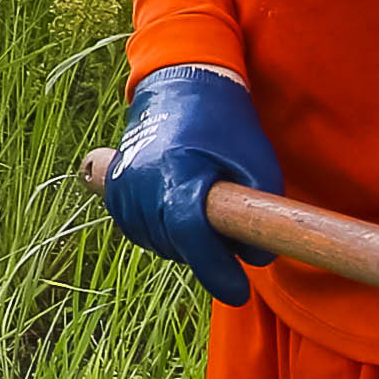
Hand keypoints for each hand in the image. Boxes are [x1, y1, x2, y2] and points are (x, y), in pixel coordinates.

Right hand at [102, 64, 281, 304]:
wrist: (179, 86)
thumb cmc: (224, 124)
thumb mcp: (258, 161)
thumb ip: (263, 213)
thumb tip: (256, 258)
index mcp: (178, 171)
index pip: (191, 235)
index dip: (216, 269)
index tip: (240, 292)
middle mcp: (142, 181)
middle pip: (176, 244)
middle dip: (209, 255)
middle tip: (235, 241)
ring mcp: (122, 186)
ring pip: (157, 242)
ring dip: (185, 245)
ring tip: (208, 218)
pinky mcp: (114, 190)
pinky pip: (139, 231)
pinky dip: (163, 234)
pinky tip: (181, 216)